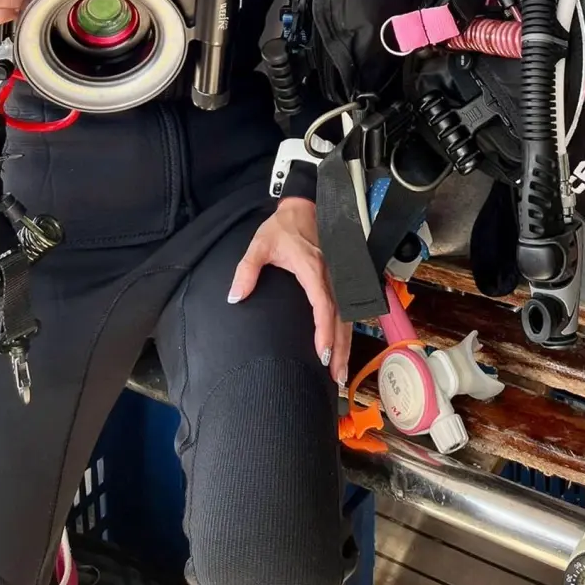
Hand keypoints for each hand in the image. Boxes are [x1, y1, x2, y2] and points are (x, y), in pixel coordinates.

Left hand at [228, 197, 350, 384]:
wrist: (304, 206)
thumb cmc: (283, 227)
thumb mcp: (260, 244)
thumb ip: (247, 269)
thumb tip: (235, 296)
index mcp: (313, 268)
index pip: (323, 304)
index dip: (325, 330)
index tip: (323, 354)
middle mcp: (332, 274)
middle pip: (342, 317)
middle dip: (341, 348)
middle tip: (336, 378)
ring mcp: (340, 277)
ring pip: (349, 315)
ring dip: (347, 344)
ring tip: (341, 374)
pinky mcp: (341, 279)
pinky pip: (349, 308)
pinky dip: (347, 331)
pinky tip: (343, 349)